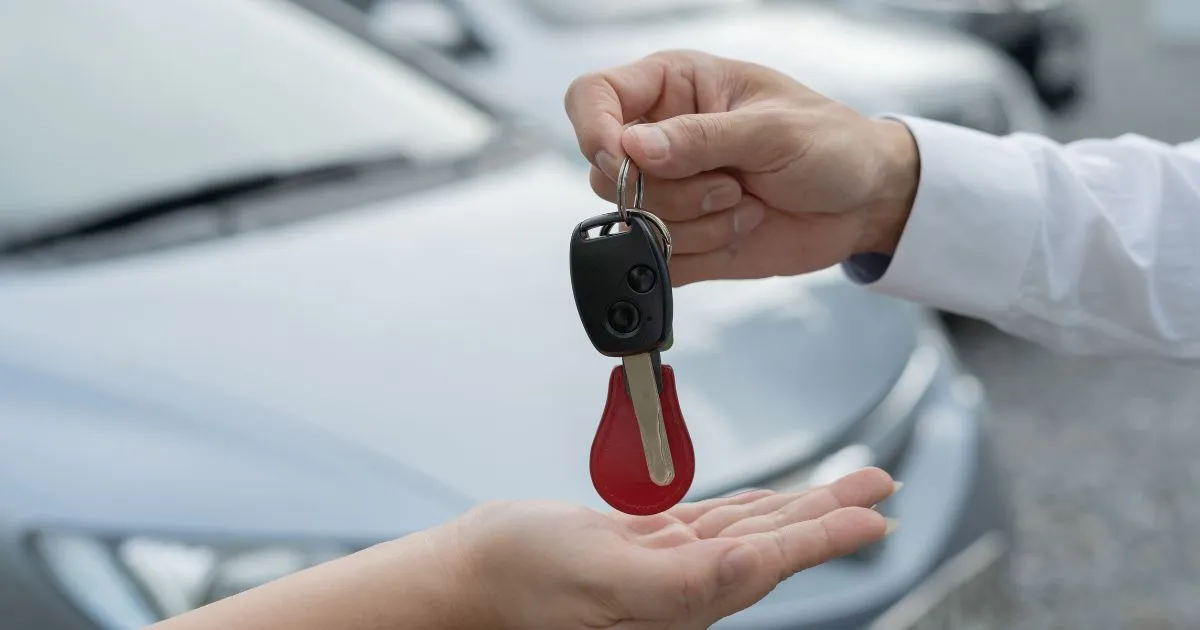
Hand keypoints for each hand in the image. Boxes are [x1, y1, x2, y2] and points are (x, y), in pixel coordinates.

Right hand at [436, 467, 898, 628]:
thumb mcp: (596, 575)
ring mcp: (662, 572)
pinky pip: (710, 525)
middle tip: (879, 486)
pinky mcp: (641, 552)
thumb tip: (749, 568)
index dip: (825, 537)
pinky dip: (748, 509)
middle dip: (830, 515)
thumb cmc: (514, 581)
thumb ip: (677, 581)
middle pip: (773, 546)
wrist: (464, 580)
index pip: (769, 565)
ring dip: (800, 507)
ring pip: (749, 532)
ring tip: (846, 488)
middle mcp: (681, 593)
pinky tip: (771, 503)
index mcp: (679, 605)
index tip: (873, 515)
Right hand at [564, 50, 919, 285]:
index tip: (626, 160)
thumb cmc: (830, 143)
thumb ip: (700, 138)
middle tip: (730, 183)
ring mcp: (669, 192)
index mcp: (673, 87)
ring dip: (697, 223)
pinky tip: (742, 228)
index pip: (592, 97)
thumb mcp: (772, 129)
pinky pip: (660, 260)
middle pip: (606, 174)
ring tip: (746, 202)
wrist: (865, 201)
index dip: (594, 130)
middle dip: (671, 191)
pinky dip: (702, 251)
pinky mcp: (682, 240)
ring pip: (634, 223)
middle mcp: (660, 139)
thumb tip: (633, 148)